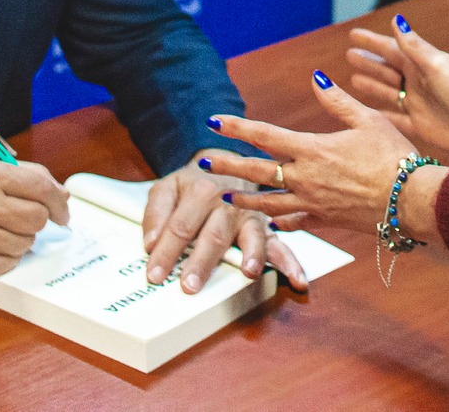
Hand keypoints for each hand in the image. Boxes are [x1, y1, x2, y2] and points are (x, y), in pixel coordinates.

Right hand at [0, 158, 69, 283]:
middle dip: (36, 218)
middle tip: (20, 217)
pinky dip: (7, 255)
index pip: (41, 187)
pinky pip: (13, 262)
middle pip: (38, 217)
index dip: (58, 200)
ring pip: (28, 242)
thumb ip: (25, 176)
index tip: (62, 210)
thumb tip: (61, 195)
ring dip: (20, 238)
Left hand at [143, 162, 307, 293]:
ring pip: (252, 237)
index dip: (165, 252)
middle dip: (202, 262)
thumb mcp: (167, 187)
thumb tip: (150, 243)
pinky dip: (291, 263)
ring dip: (252, 255)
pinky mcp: (265, 228)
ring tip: (249, 272)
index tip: (155, 275)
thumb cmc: (194, 183)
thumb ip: (156, 213)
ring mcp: (250, 216)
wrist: (226, 162)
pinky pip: (281, 245)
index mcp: (201, 192)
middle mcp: (229, 204)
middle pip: (213, 235)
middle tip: (190, 285)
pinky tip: (298, 279)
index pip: (180, 227)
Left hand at [203, 70, 448, 240]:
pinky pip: (295, 222)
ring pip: (268, 202)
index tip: (214, 121)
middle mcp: (306, 178)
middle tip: (201, 161)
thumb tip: (316, 78)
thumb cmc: (395, 157)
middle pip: (256, 170)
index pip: (265, 135)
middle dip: (226, 164)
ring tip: (225, 197)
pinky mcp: (325, 221)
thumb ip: (338, 101)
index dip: (237, 127)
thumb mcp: (368, 120)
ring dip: (244, 199)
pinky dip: (281, 221)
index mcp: (313, 149)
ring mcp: (313, 203)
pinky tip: (272, 221)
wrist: (412, 201)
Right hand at [343, 13, 448, 157]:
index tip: (353, 34)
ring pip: (388, 92)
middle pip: (386, 69)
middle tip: (349, 55)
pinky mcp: (421, 124)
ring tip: (353, 79)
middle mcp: (418, 82)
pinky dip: (382, 114)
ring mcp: (418, 104)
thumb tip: (396, 20)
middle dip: (368, 62)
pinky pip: (395, 118)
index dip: (371, 42)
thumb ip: (415, 47)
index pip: (391, 48)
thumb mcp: (439, 66)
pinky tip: (370, 114)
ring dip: (372, 85)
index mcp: (421, 65)